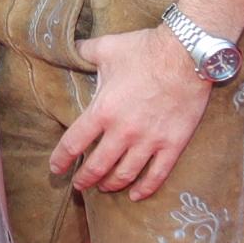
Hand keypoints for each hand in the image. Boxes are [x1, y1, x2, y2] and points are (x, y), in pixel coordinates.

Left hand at [56, 25, 214, 202]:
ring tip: (105, 187)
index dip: (61, 160)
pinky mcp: (172, 144)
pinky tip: (136, 195)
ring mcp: (149, 141)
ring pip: (125, 175)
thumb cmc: (145, 50)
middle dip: (85, 180)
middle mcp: (123, 132)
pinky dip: (145, 189)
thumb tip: (69, 48)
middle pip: (97, 167)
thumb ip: (84, 52)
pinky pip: (157, 175)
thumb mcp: (107, 47)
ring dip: (111, 185)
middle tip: (80, 185)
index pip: (73, 144)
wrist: (187, 54)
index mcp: (103, 111)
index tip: (56, 168)